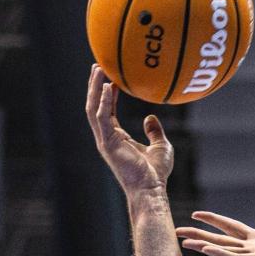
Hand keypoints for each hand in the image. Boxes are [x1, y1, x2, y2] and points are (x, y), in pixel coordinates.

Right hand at [85, 64, 172, 195]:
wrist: (151, 189)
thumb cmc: (155, 173)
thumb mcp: (160, 146)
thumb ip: (154, 131)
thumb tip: (150, 117)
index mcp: (116, 138)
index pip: (107, 111)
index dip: (107, 94)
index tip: (110, 77)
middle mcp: (106, 138)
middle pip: (95, 106)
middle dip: (94, 86)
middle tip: (97, 66)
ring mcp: (105, 141)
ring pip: (94, 109)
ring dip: (95, 88)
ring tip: (98, 69)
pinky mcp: (107, 143)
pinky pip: (103, 117)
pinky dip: (105, 101)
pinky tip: (110, 86)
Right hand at [176, 194, 254, 255]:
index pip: (232, 229)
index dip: (215, 221)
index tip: (196, 214)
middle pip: (221, 240)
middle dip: (199, 235)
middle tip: (176, 231)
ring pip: (224, 250)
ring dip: (204, 246)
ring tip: (183, 242)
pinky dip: (221, 254)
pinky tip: (207, 249)